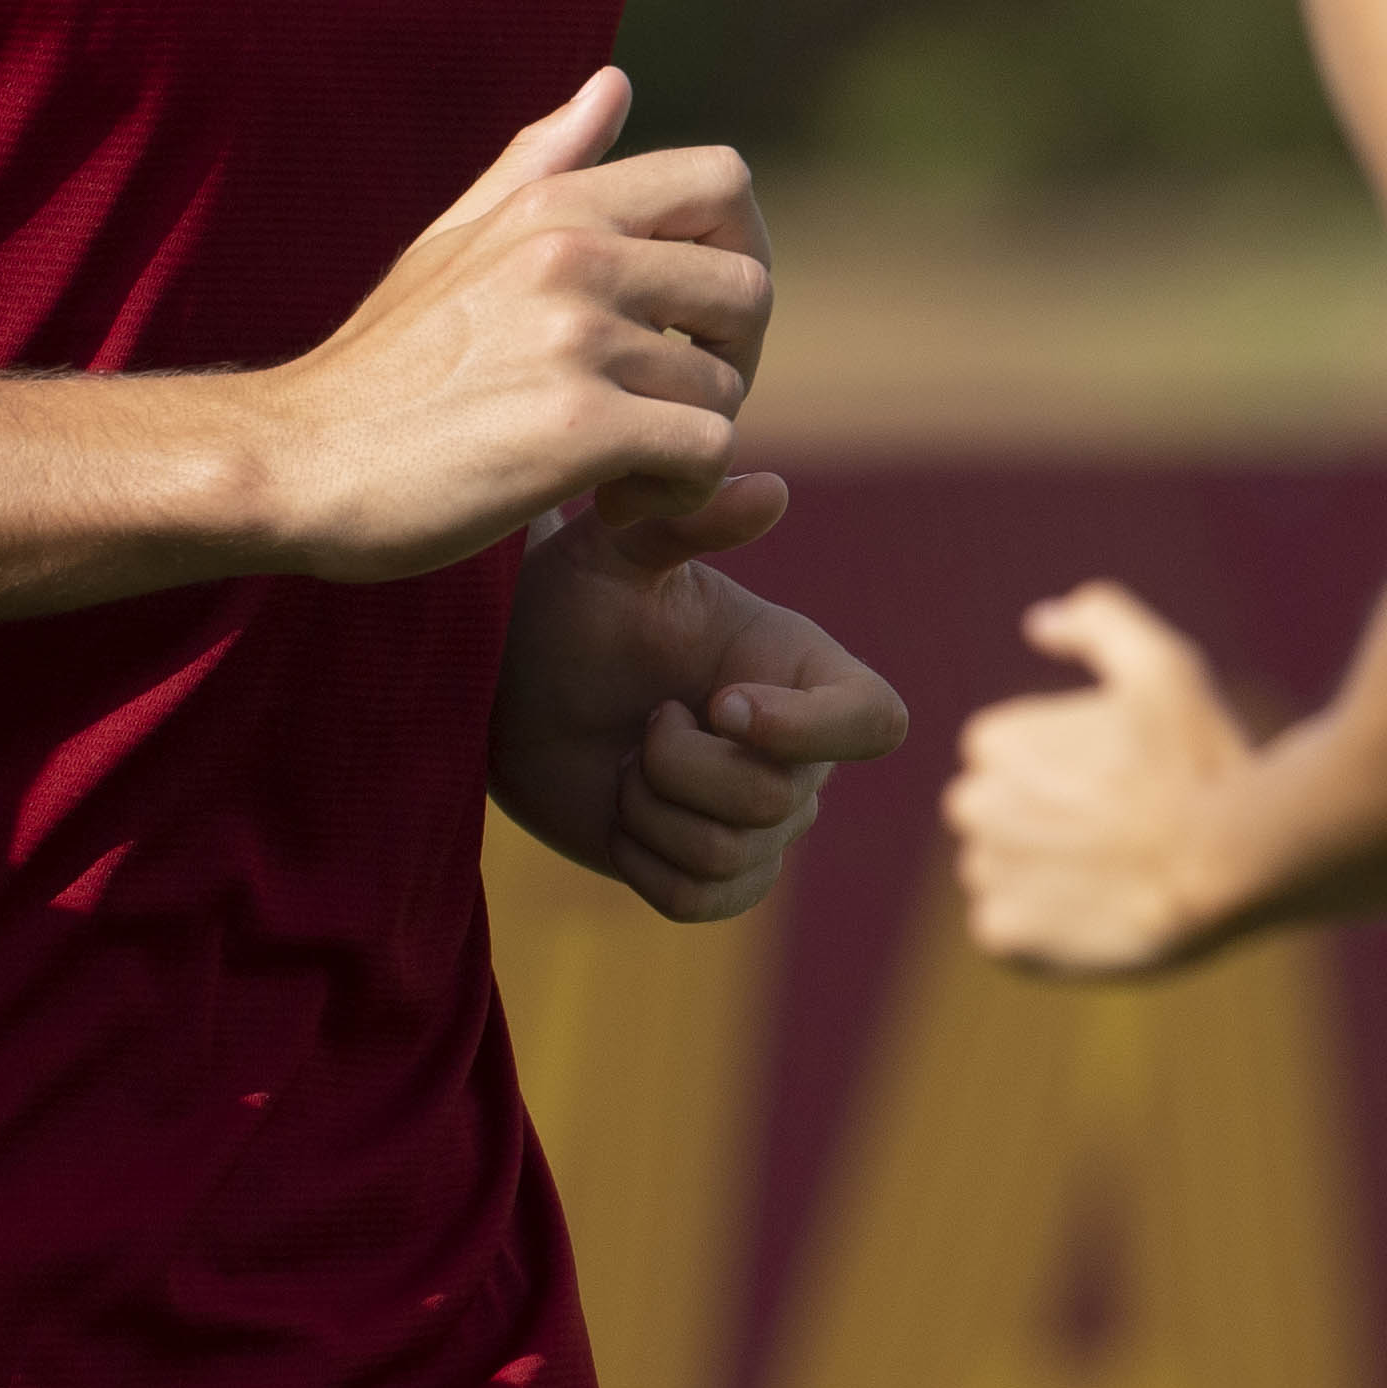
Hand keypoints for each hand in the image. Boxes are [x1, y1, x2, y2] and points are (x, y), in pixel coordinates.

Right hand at [252, 70, 773, 584]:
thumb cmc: (379, 364)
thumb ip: (542, 165)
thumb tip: (614, 81)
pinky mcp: (579, 427)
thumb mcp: (453, 242)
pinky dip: (677, 494)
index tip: (691, 321)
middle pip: (750, 292)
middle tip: (663, 414)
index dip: (739, 253)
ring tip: (617, 472)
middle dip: (729, 364)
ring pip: (725, 391)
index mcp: (555, 204)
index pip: (724, 182)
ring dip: (688, 447)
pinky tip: (611, 505)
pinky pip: (705, 455)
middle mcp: (574, 254)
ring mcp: (577, 338)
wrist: (293, 461)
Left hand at [491, 473, 909, 919]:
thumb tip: (770, 489)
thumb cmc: (570, 604)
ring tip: (624, 759)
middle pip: (780, 800)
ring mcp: (759, 819)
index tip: (720, 702)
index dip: (809, 729)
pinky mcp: (713, 874)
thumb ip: (684, 519)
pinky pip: (698, 898)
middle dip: (682, 766)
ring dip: (650, 808)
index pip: (874, 720)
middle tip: (640, 719)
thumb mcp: (613, 550)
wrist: (512, 686)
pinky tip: (618, 810)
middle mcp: (798, 749)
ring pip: (731, 853)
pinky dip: (641, 858)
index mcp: (801, 669)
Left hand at [945, 582, 1258, 975]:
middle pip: (998, 812)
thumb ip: (1097, 620)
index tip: (1120, 780)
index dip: (1069, 766)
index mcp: (996, 741)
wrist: (1234, 866)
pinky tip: (1096, 914)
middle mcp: (974, 805)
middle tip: (1118, 830)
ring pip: (1001, 870)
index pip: (1008, 754)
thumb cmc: (1200, 761)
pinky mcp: (1006, 937)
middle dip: (1043, 817)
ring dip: (1042, 872)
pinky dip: (1042, 930)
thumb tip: (1039, 624)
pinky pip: (1006, 930)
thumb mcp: (1160, 663)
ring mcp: (989, 874)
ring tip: (1112, 873)